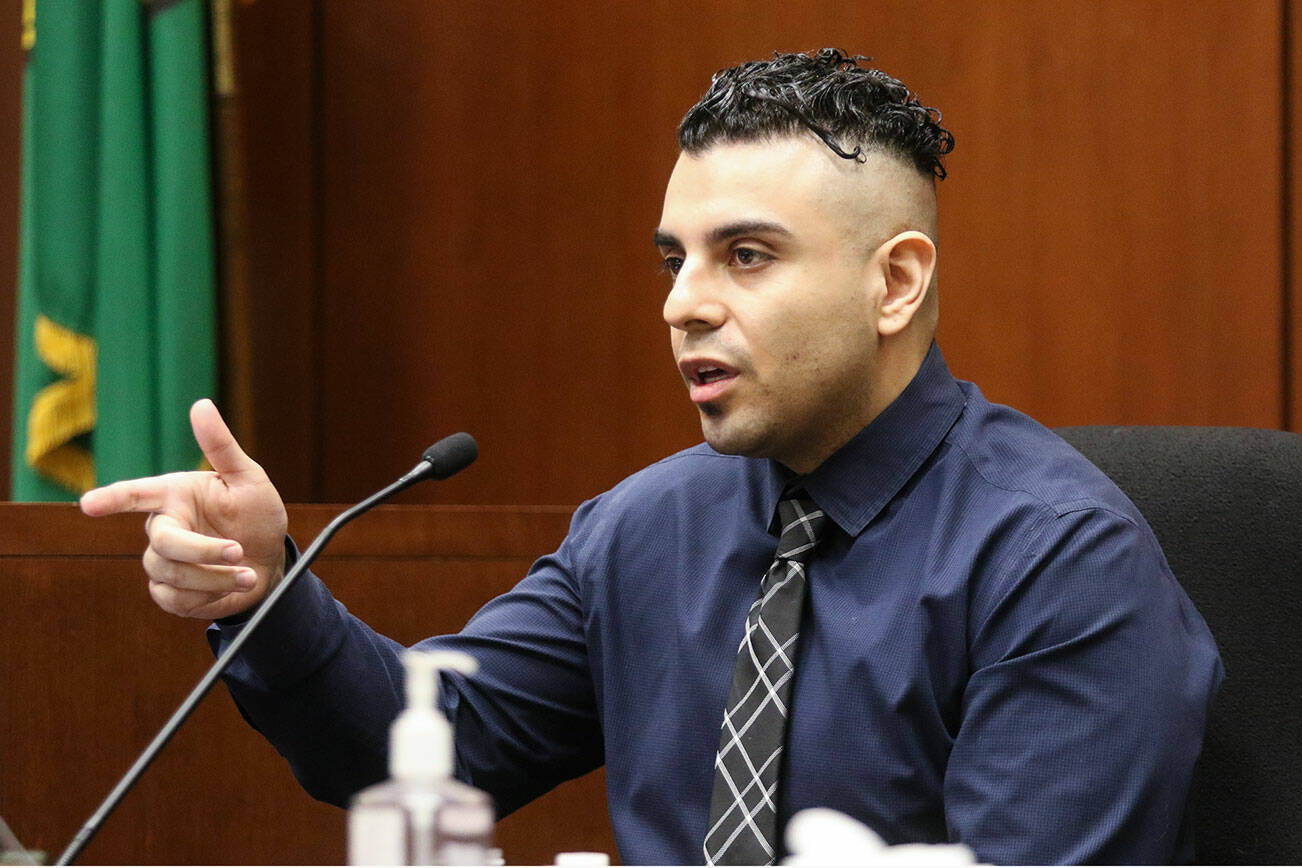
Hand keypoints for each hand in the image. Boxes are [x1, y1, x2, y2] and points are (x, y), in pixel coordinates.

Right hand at [80, 398, 288, 620]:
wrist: (269, 561)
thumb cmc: (257, 515)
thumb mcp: (248, 478)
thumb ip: (222, 446)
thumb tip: (201, 404)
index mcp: (175, 495)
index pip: (136, 494)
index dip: (112, 498)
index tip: (89, 504)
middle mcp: (164, 526)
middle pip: (164, 543)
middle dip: (202, 551)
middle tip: (238, 551)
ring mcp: (163, 560)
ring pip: (171, 574)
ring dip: (215, 577)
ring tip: (247, 573)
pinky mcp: (169, 591)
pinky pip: (175, 599)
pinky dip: (208, 597)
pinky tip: (230, 587)